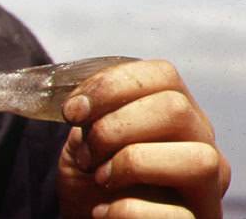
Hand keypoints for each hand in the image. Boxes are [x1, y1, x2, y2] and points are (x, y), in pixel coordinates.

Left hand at [57, 59, 229, 218]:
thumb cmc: (90, 181)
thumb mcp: (85, 139)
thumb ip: (92, 112)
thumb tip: (80, 101)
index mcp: (176, 116)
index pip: (164, 74)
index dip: (111, 85)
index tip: (73, 111)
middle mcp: (201, 146)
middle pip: (176, 109)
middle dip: (115, 127)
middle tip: (87, 153)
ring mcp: (207, 189)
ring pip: (197, 159)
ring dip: (130, 164)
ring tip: (101, 178)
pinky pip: (174, 213)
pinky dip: (124, 210)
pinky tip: (104, 211)